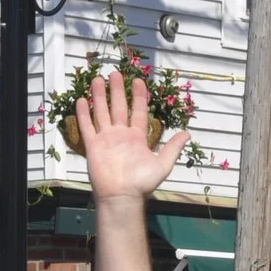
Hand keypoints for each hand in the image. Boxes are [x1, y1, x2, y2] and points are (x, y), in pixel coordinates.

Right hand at [77, 72, 188, 204]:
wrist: (122, 196)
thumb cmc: (142, 183)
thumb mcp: (163, 164)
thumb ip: (173, 148)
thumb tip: (187, 134)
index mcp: (138, 137)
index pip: (138, 111)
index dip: (139, 96)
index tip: (138, 81)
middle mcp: (121, 134)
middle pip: (118, 107)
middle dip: (117, 90)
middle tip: (115, 73)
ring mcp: (106, 138)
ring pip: (102, 112)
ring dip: (99, 96)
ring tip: (97, 79)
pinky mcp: (93, 145)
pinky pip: (87, 126)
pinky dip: (84, 113)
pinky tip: (82, 100)